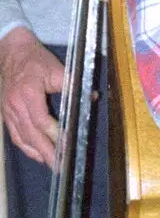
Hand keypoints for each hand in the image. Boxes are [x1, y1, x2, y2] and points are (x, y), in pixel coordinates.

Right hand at [0, 28, 63, 166]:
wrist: (11, 52)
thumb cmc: (35, 60)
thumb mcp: (56, 68)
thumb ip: (73, 84)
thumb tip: (92, 96)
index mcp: (28, 93)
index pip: (41, 121)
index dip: (55, 135)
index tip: (68, 145)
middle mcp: (15, 105)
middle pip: (31, 134)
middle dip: (47, 152)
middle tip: (60, 166)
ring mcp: (8, 110)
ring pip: (21, 137)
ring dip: (37, 153)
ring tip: (51, 164)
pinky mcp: (5, 113)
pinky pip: (14, 134)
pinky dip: (25, 147)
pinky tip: (36, 154)